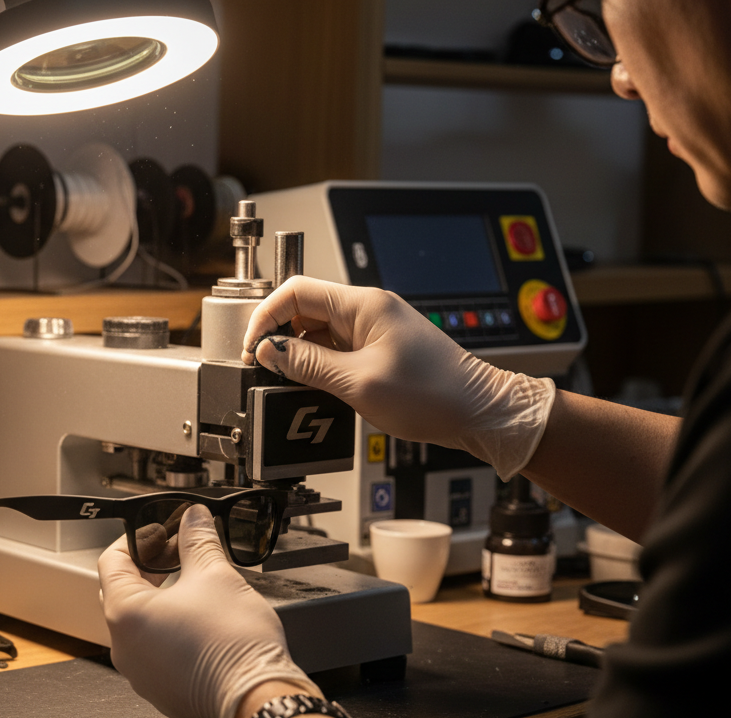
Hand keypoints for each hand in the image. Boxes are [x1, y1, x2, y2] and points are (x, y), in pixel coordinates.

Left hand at [98, 504, 319, 717]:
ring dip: (163, 599)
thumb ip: (198, 540)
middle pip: (123, 592)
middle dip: (151, 567)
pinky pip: (156, 651)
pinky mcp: (162, 691)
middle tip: (181, 552)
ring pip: (141, 624)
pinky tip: (202, 621)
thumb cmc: (232, 646)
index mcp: (124, 614)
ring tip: (196, 585)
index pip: (111, 561)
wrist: (257, 701)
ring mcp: (141, 674)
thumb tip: (193, 519)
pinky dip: (171, 630)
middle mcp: (124, 648)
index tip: (163, 531)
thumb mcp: (215, 575)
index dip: (138, 539)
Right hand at [242, 276, 555, 479]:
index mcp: (364, 304)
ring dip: (297, 354)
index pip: (295, 290)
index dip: (265, 317)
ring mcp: (372, 329)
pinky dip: (317, 365)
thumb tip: (270, 351)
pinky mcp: (376, 348)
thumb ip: (308, 365)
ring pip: (316, 330)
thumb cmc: (434, 395)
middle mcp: (367, 309)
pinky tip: (314, 386)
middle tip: (265, 368)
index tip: (253, 348)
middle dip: (278, 336)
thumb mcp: (358, 383)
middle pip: (303, 309)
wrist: (478, 413)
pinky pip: (333, 348)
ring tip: (289, 382)